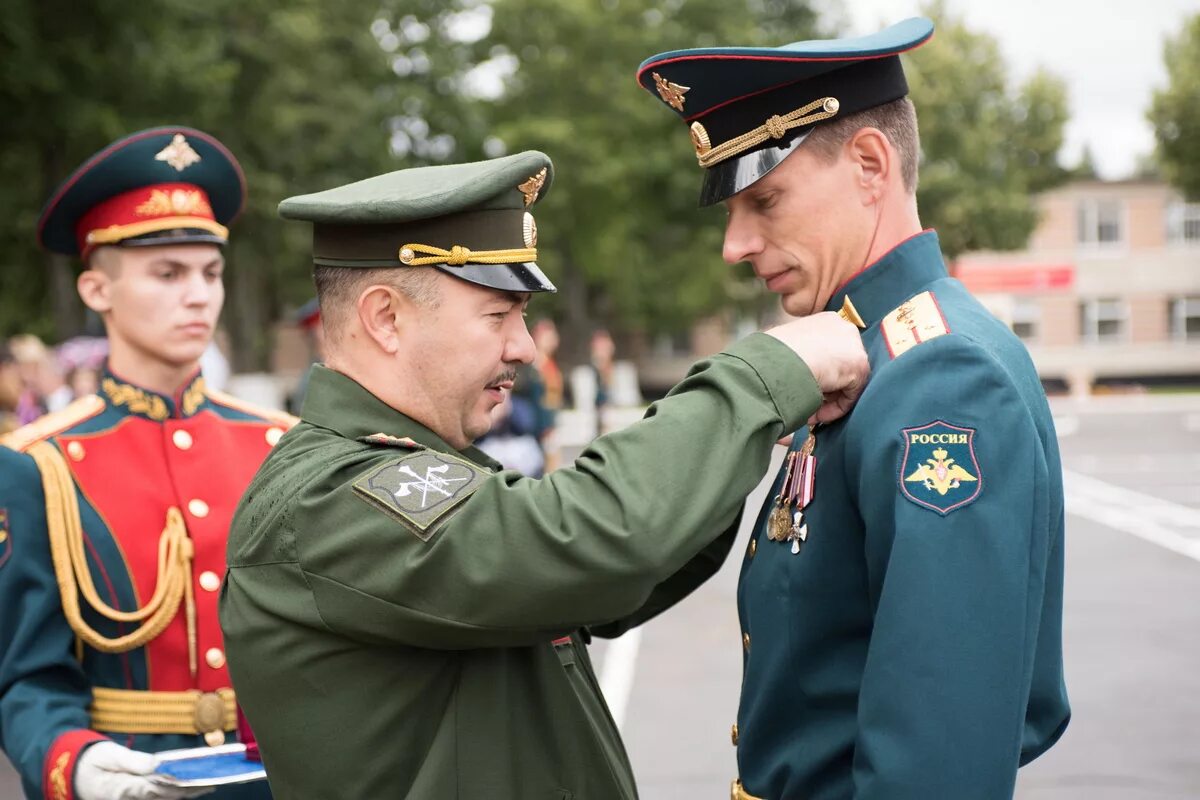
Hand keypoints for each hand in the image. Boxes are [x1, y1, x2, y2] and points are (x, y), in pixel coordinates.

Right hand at [75, 741, 213, 799]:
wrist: (75, 773)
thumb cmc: (94, 760)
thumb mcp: (109, 755)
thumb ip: (133, 761)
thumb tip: (157, 764)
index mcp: (118, 788)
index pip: (149, 789)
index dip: (171, 784)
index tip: (190, 779)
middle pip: (160, 797)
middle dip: (184, 791)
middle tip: (208, 782)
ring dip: (183, 794)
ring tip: (206, 784)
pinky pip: (156, 799)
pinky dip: (173, 794)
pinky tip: (192, 788)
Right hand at [765, 311, 869, 424]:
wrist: (778, 362)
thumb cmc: (770, 356)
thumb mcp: (784, 347)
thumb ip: (800, 356)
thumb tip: (800, 371)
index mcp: (824, 321)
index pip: (830, 350)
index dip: (819, 372)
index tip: (805, 386)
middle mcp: (843, 328)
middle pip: (841, 364)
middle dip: (827, 387)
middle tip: (811, 403)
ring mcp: (854, 345)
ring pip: (846, 380)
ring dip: (829, 400)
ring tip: (810, 413)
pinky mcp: (859, 365)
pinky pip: (850, 394)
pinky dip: (836, 409)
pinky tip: (816, 414)